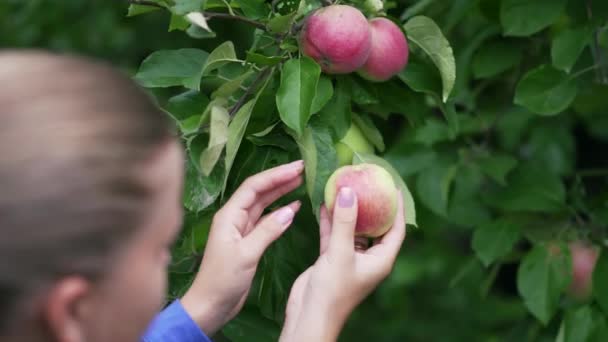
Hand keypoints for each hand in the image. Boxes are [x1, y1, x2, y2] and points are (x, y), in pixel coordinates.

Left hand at [181, 160, 303, 335]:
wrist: (211, 304)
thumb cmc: (223, 279)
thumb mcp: (246, 254)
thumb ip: (268, 230)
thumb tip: (291, 209)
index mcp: (229, 215)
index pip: (254, 187)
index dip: (276, 175)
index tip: (297, 167)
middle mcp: (234, 217)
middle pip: (259, 191)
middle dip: (280, 179)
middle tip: (303, 168)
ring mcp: (241, 228)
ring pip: (263, 204)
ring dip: (280, 192)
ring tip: (300, 181)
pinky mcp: (248, 240)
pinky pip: (266, 219)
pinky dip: (280, 211)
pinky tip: (294, 205)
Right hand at [280, 187, 405, 341]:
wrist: (309, 316)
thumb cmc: (332, 291)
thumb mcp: (340, 253)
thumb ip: (345, 222)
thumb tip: (349, 190)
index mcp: (380, 259)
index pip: (396, 229)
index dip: (397, 208)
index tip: (395, 186)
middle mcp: (368, 258)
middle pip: (375, 226)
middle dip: (372, 205)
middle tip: (369, 182)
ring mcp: (349, 258)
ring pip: (352, 228)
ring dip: (348, 210)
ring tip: (345, 186)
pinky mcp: (332, 258)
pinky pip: (334, 234)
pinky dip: (331, 220)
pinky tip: (324, 203)